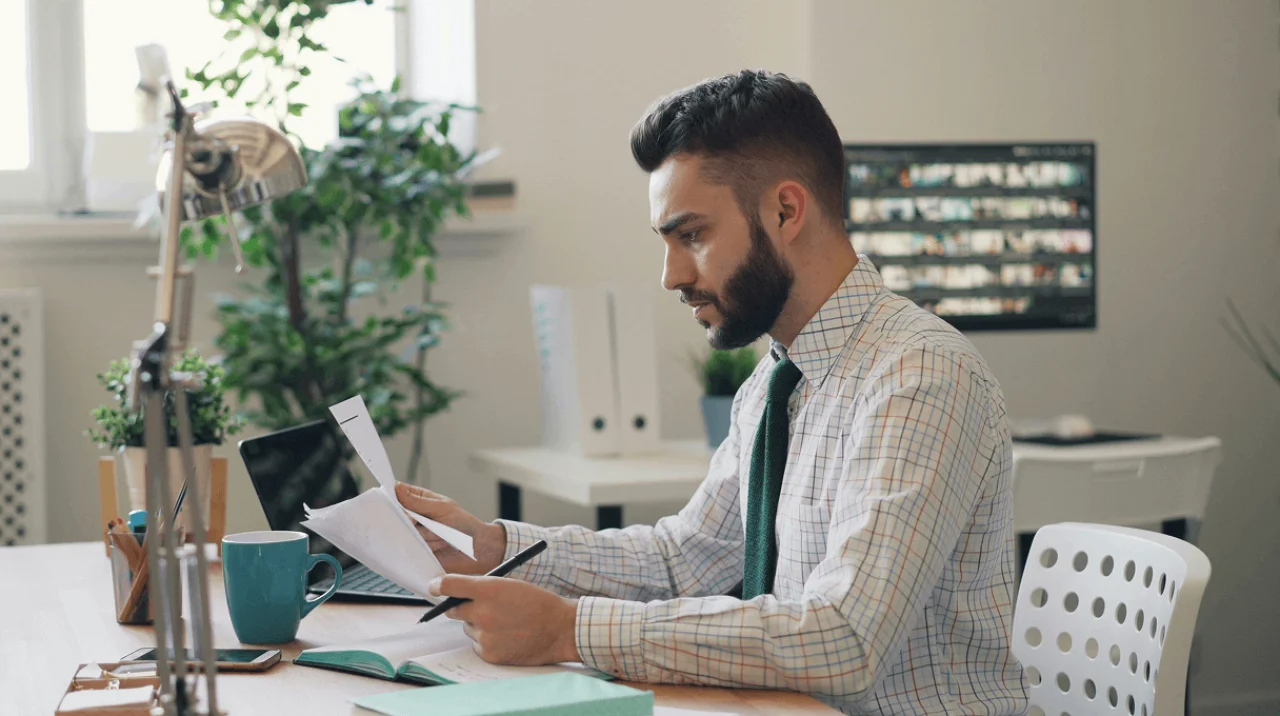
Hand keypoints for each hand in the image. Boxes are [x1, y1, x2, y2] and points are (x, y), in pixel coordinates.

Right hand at [396, 482, 506, 573]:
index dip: (392, 497)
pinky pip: (407, 550)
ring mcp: (413, 535)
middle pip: (395, 515)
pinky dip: (420, 548)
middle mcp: (413, 518)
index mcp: (419, 501)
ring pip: (403, 533)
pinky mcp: (415, 552)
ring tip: (440, 536)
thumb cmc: (463, 525)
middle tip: (421, 523)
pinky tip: (433, 547)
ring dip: (424, 536)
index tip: (392, 502)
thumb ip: (419, 502)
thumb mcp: (442, 508)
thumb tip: (398, 488)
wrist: (477, 550)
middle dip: (409, 520)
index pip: (398, 494)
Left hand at [429, 575, 579, 665]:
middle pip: (453, 609)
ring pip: (468, 628)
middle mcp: (483, 612)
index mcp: (489, 589)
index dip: (438, 585)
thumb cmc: (537, 603)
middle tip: (476, 606)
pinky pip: (478, 644)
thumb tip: (458, 593)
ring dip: (478, 625)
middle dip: (461, 606)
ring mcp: (485, 635)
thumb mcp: (510, 584)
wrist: (559, 629)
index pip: (450, 585)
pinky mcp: (489, 653)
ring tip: (504, 622)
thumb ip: (483, 587)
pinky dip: (487, 640)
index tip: (434, 586)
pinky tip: (507, 636)